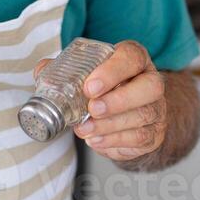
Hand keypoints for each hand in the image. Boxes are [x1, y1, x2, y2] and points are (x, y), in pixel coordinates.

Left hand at [38, 41, 165, 161]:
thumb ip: (64, 70)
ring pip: (143, 116)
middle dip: (119, 100)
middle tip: (92, 109)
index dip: (112, 71)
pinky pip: (140, 138)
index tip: (90, 86)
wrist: (127, 115)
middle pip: (150, 87)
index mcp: (134, 60)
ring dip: (110, 125)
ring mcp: (157, 108)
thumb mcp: (86, 74)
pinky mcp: (154, 133)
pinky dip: (115, 141)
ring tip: (85, 129)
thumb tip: (42, 71)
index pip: (132, 57)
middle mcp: (151, 81)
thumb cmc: (104, 89)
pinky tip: (96, 140)